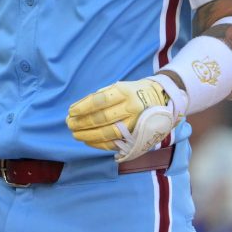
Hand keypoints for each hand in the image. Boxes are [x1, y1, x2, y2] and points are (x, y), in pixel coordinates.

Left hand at [66, 76, 181, 161]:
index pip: (99, 100)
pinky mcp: (137, 135)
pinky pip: (115, 143)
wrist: (161, 99)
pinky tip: (88, 141)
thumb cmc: (133, 92)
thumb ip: (100, 97)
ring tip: (76, 134)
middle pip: (102, 118)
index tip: (71, 112)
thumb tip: (77, 109)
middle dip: (82, 123)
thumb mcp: (119, 87)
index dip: (83, 107)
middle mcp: (131, 107)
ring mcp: (135, 123)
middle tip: (70, 124)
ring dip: (88, 135)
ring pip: (108, 133)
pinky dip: (99, 144)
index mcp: (124, 91)